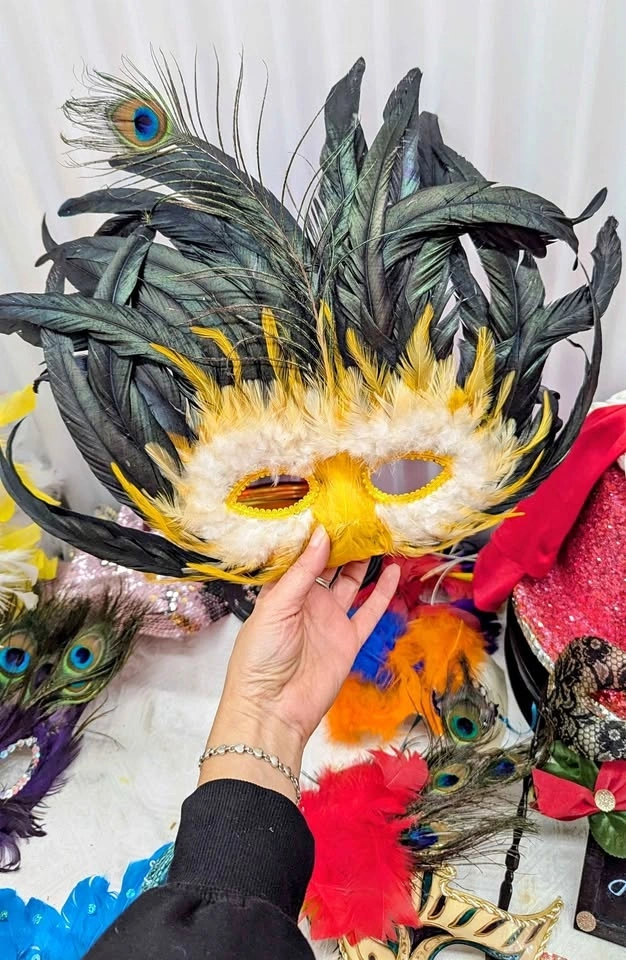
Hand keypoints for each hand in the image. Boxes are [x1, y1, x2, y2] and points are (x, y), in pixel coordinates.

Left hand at [200, 527, 399, 798]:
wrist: (273, 709)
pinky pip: (369, 611)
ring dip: (364, 562)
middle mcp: (307, 601)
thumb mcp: (276, 607)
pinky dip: (383, 592)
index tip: (332, 507)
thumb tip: (322, 534)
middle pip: (329, 566)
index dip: (315, 534)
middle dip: (343, 542)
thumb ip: (302, 573)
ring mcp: (329, 620)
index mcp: (282, 590)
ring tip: (380, 535)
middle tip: (362, 515)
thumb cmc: (260, 657)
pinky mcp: (348, 639)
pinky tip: (394, 571)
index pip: (301, 555)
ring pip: (351, 583)